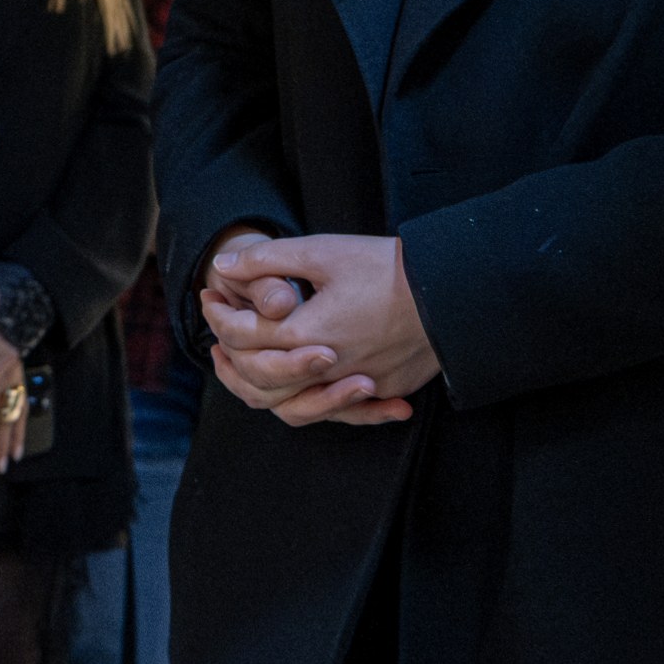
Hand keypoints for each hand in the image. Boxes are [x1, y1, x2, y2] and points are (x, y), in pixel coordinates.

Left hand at [200, 233, 437, 428]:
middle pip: (261, 377)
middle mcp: (330, 369)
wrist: (454, 289)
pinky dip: (314, 403)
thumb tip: (222, 266)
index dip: (219, 315)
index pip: (244, 336)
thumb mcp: (321, 251)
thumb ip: (266, 260)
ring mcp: (361, 385)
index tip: (210, 295)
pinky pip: (339, 412)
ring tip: (242, 366)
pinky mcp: (386, 390)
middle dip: (231, 351)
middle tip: (218, 326)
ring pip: (295, 407)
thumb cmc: (386, 266)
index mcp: (308, 333)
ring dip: (263, 388)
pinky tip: (300, 386)